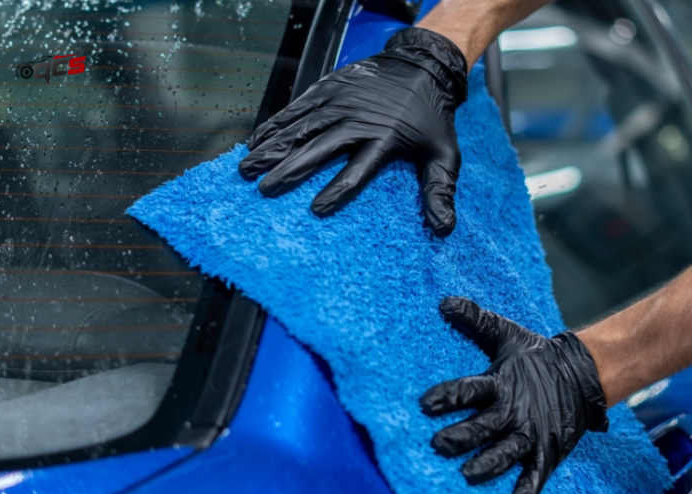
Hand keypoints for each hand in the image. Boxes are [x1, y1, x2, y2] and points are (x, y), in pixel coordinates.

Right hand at [238, 28, 467, 236]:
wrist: (422, 67)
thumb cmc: (431, 117)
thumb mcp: (444, 154)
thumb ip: (439, 190)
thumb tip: (444, 229)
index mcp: (385, 138)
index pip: (358, 170)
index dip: (338, 191)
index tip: (316, 210)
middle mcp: (358, 120)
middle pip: (319, 149)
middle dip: (290, 170)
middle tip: (266, 190)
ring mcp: (340, 101)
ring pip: (301, 127)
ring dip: (272, 148)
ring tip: (247, 168)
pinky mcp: (328, 87)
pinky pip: (297, 108)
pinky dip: (274, 124)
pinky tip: (255, 141)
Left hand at [420, 297, 608, 493]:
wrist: (584, 373)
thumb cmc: (537, 356)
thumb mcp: (507, 335)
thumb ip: (475, 321)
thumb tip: (444, 301)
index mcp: (500, 384)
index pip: (469, 389)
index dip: (448, 396)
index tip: (424, 404)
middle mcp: (513, 411)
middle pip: (482, 426)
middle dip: (460, 436)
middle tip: (437, 445)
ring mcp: (530, 433)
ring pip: (504, 453)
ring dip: (486, 465)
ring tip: (467, 476)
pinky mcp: (547, 450)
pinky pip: (535, 475)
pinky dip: (526, 493)